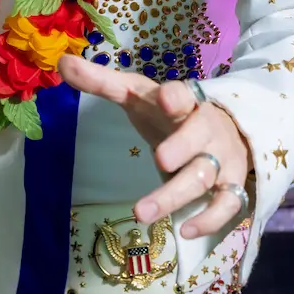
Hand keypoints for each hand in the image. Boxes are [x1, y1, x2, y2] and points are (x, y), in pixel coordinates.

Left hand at [57, 55, 251, 239]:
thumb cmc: (169, 114)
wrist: (223, 128)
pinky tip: (185, 230)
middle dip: (181, 148)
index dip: (176, 97)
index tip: (166, 98)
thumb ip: (102, 82)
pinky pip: (228, 204)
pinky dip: (210, 219)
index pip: (183, 94)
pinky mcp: (231, 184)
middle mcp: (206, 128)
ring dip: (175, 195)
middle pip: (198, 136)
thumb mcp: (138, 95)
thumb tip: (63, 62)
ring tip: (142, 212)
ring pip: (205, 176)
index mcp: (183, 102)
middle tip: (160, 159)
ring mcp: (222, 157)